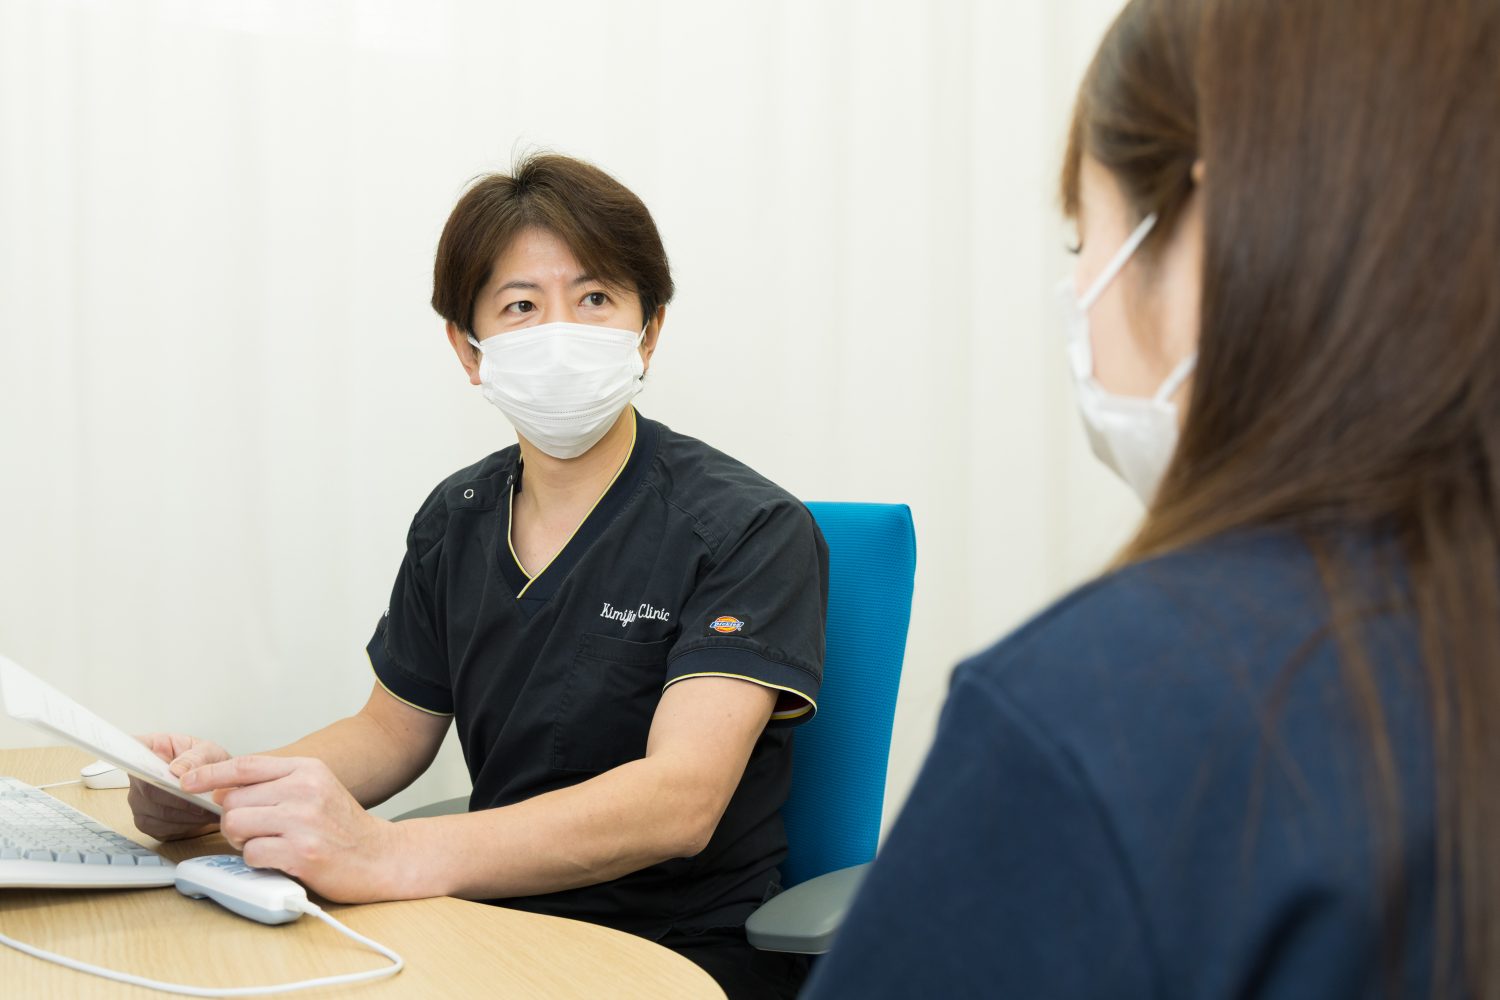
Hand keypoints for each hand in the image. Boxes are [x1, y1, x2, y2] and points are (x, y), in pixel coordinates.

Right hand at [127, 733, 227, 840]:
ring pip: (157, 813)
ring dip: (185, 814)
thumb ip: (196, 757)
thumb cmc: (207, 763)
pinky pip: (161, 828)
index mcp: (149, 749)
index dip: (136, 761)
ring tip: (209, 809)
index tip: (159, 769)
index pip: (130, 750)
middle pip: (148, 790)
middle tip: (204, 800)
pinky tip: (199, 819)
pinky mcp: (147, 822)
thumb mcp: (209, 751)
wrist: (216, 784)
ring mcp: (139, 800)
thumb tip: (178, 771)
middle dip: (180, 798)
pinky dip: (184, 826)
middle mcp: (137, 776)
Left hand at [183, 755, 412, 903]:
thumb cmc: (343, 827)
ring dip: (243, 841)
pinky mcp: (301, 853)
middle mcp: (304, 790)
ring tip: (269, 845)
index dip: (209, 774)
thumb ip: (276, 784)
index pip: (245, 765)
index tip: (185, 781)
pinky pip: (251, 855)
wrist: (381, 857)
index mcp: (307, 769)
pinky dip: (259, 861)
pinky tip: (282, 860)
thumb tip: (221, 790)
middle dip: (234, 820)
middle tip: (258, 831)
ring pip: (235, 826)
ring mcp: (303, 821)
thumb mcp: (316, 789)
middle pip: (233, 800)